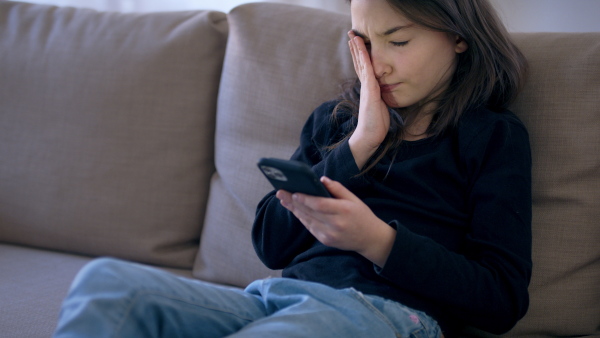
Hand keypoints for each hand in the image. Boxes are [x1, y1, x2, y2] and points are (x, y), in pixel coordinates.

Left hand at [277, 176, 395, 266]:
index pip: (319, 204)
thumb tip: (321, 179)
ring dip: (294, 210)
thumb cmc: (362, 216)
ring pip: (307, 220)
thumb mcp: (354, 199)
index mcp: (343, 211)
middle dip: (293, 202)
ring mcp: (329, 235)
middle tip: (280, 193)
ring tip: (283, 200)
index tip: (293, 192)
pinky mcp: (325, 241)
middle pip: (309, 212)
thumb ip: (337, 189)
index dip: (304, 199)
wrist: (370, 239)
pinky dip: (301, 218)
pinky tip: (295, 210)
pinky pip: (310, 227)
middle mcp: (335, 224)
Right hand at [347, 31, 389, 168]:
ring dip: (357, 49)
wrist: (370, 135)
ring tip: (353, 36)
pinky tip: (361, 48)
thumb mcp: (382, 108)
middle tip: (351, 34)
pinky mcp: (369, 90)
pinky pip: (366, 70)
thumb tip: (386, 96)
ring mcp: (366, 87)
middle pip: (359, 62)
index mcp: (369, 89)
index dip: (360, 56)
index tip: (357, 44)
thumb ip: (382, 99)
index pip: (363, 69)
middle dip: (356, 48)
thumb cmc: (377, 125)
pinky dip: (363, 58)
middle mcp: (366, 85)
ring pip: (361, 63)